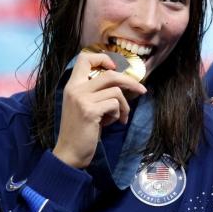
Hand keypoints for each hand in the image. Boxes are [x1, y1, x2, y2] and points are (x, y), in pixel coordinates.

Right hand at [52, 51, 146, 168]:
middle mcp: (75, 89)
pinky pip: (115, 105)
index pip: (84, 58)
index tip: (115, 68)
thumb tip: (124, 82)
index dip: (103, 59)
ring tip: (118, 117)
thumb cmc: (81, 130)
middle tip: (142, 90)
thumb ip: (97, 92)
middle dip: (130, 82)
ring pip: (116, 92)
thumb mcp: (85, 105)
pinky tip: (110, 123)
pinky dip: (118, 114)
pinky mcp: (90, 111)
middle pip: (110, 75)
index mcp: (72, 85)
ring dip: (123, 106)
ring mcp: (81, 99)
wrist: (70, 152)